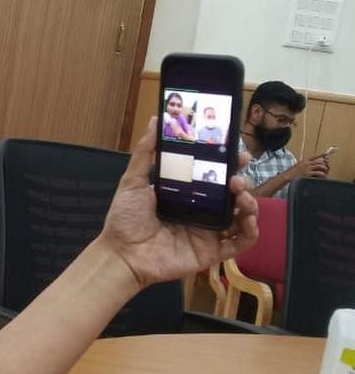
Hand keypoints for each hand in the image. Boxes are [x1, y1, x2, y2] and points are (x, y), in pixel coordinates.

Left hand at [99, 118, 257, 289]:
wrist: (121, 254)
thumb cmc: (125, 219)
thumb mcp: (133, 181)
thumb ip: (145, 152)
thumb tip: (156, 119)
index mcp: (186, 194)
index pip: (215, 176)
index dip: (230, 164)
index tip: (237, 153)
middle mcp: (201, 211)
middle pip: (233, 195)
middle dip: (242, 182)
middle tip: (236, 178)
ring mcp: (208, 232)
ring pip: (241, 216)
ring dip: (250, 204)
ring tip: (241, 195)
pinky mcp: (210, 252)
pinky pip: (240, 244)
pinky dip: (250, 232)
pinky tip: (248, 220)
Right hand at [292, 153, 330, 178]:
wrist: (288, 175)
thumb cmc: (293, 171)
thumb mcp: (299, 165)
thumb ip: (306, 163)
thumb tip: (313, 163)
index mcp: (305, 160)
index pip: (315, 156)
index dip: (322, 155)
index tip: (327, 154)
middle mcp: (307, 163)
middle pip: (319, 161)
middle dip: (325, 163)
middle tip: (327, 166)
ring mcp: (308, 168)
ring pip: (320, 166)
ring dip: (324, 168)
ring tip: (326, 170)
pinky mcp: (308, 174)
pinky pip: (318, 173)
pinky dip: (322, 174)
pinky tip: (323, 175)